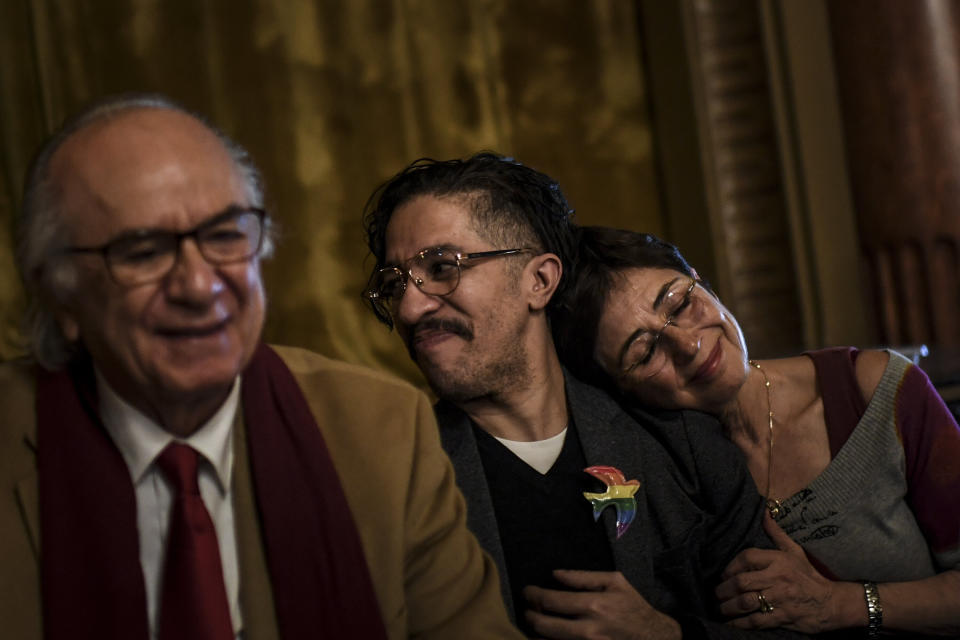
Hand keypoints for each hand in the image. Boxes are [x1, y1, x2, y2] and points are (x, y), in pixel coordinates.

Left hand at [523, 570, 680, 639]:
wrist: (656, 638)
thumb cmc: (634, 608)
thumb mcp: (614, 582)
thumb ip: (583, 577)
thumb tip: (555, 574)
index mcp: (593, 605)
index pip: (550, 601)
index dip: (533, 595)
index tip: (527, 592)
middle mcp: (588, 629)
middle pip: (544, 626)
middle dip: (529, 616)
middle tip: (528, 610)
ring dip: (536, 634)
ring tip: (535, 625)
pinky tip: (548, 637)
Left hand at [715, 512, 838, 632]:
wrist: (832, 604)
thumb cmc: (809, 576)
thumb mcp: (794, 552)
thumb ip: (776, 533)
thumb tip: (764, 511)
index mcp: (779, 560)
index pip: (747, 557)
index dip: (730, 566)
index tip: (723, 575)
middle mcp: (778, 578)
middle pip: (742, 582)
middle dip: (724, 589)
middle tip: (717, 593)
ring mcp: (780, 599)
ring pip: (746, 602)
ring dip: (728, 607)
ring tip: (721, 608)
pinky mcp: (783, 617)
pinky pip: (756, 621)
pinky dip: (740, 624)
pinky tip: (731, 623)